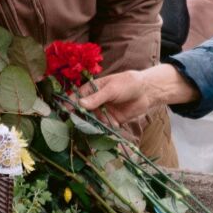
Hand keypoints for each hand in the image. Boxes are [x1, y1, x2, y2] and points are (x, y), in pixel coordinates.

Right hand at [80, 64, 197, 123]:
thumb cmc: (128, 84)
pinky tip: (109, 128)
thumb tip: (80, 104)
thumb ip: (96, 98)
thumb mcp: (111, 89)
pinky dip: (105, 129)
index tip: (66, 112)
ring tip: (97, 126)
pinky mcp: (111, 121)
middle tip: (80, 123)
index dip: (70, 104)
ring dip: (94, 125)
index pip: (76, 97)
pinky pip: (104, 127)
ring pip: (93, 121)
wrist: (147, 92)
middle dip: (81, 118)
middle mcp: (95, 101)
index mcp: (92, 90)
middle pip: (82, 112)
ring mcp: (103, 111)